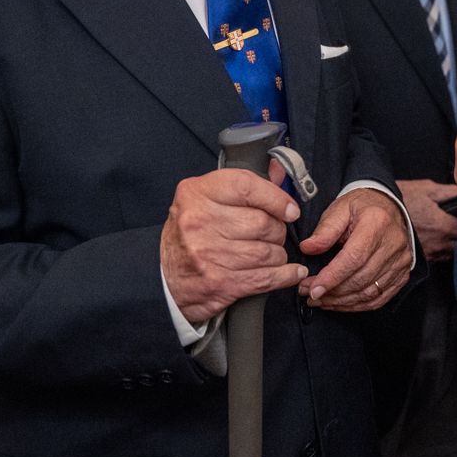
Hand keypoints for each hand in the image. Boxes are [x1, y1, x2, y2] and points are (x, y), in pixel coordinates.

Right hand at [160, 165, 306, 323]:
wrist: (164, 277)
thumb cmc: (189, 233)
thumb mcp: (204, 199)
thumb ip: (242, 186)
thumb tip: (281, 173)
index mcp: (196, 194)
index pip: (247, 187)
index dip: (276, 198)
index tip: (290, 209)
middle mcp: (200, 222)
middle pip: (262, 222)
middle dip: (277, 229)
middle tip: (274, 233)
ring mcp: (208, 254)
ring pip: (267, 252)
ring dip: (278, 254)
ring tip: (273, 253)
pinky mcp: (219, 283)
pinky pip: (265, 278)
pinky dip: (285, 275)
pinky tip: (291, 272)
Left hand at [298, 189, 409, 311]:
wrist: (387, 206)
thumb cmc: (362, 207)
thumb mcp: (339, 209)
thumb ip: (324, 230)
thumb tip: (308, 248)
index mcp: (376, 223)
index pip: (354, 258)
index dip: (332, 277)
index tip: (313, 289)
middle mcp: (393, 244)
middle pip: (361, 278)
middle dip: (332, 292)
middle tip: (310, 294)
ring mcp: (401, 261)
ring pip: (370, 292)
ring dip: (342, 302)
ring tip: (321, 300)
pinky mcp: (402, 273)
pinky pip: (379, 298)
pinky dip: (358, 305)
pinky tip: (340, 303)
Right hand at [398, 179, 456, 261]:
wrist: (379, 213)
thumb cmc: (401, 200)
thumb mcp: (427, 189)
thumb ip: (448, 192)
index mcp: (443, 226)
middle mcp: (438, 243)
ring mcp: (429, 252)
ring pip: (450, 254)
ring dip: (453, 246)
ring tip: (450, 235)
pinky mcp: (420, 258)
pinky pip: (437, 258)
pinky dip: (441, 252)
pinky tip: (438, 242)